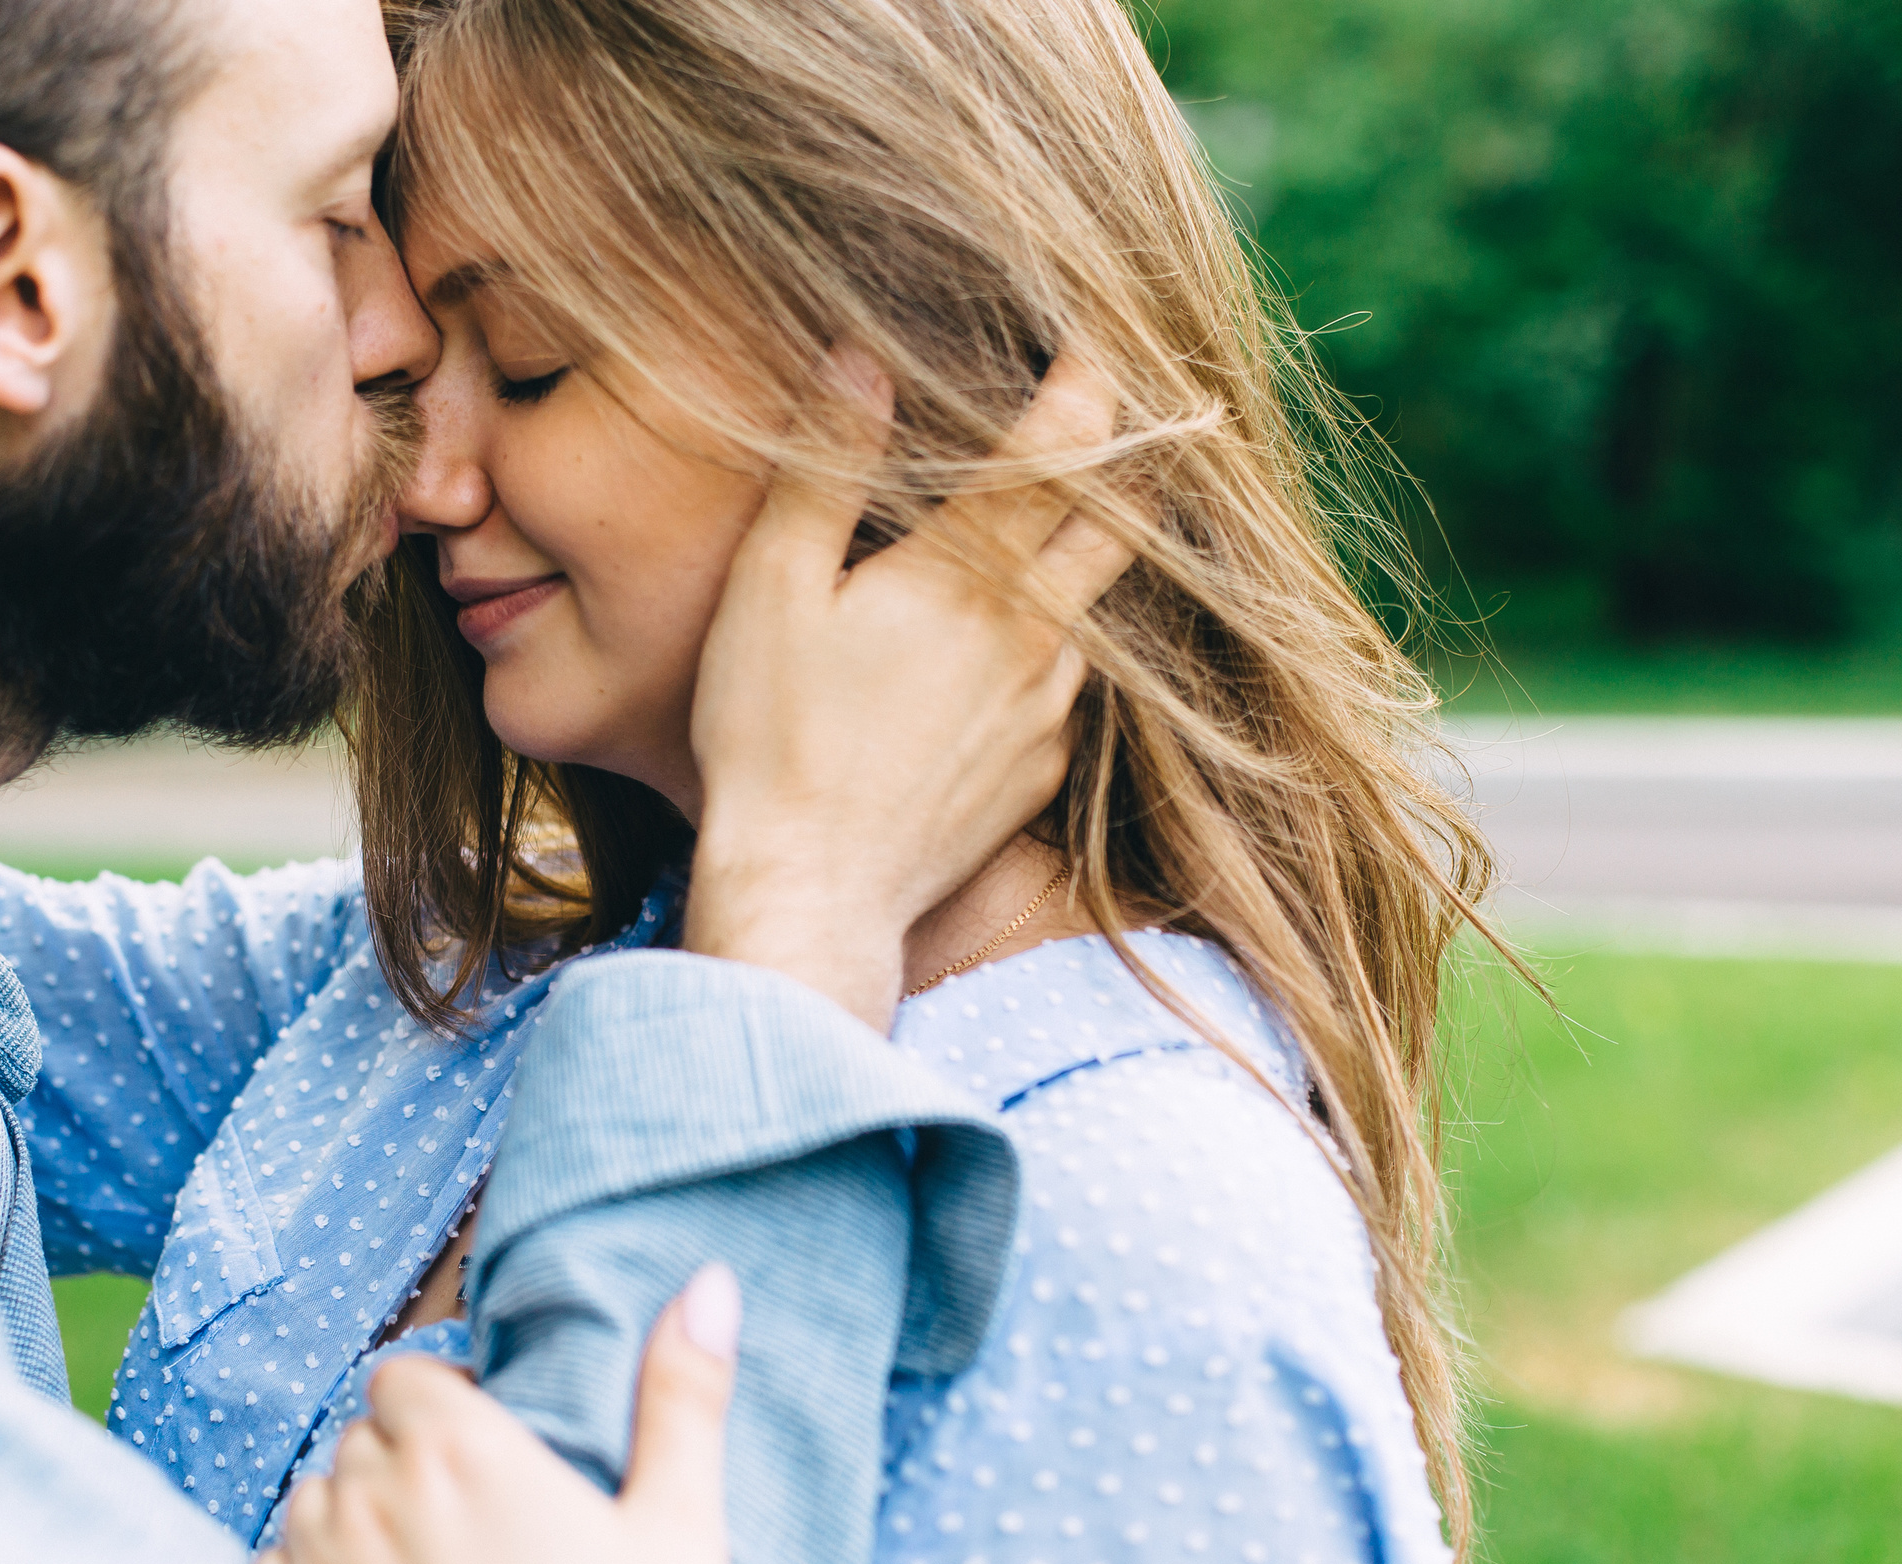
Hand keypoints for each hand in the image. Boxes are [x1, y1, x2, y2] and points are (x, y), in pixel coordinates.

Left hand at [256, 1266, 740, 1563]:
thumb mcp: (680, 1533)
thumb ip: (683, 1396)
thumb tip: (708, 1282)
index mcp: (464, 1451)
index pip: (408, 1373)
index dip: (450, 1406)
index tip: (495, 1453)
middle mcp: (375, 1496)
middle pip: (366, 1435)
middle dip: (410, 1460)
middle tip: (478, 1524)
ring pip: (316, 1495)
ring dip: (358, 1515)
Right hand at [683, 352, 1129, 1028]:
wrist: (812, 890)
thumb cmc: (771, 736)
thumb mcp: (774, 586)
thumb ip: (827, 465)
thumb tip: (860, 355)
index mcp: (970, 571)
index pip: (1068, 444)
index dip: (1093, 378)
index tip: (1096, 336)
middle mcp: (1035, 632)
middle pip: (1126, 514)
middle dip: (1130, 454)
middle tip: (1112, 412)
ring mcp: (1051, 707)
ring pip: (1099, 601)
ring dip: (1083, 554)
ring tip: (1039, 530)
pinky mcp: (1044, 769)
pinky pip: (1066, 684)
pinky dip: (1048, 645)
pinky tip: (989, 653)